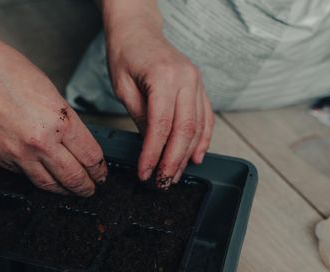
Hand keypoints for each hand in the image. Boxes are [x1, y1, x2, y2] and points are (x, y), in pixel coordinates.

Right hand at [0, 47, 106, 195]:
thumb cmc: (3, 69)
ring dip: (63, 190)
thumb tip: (74, 139)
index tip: (101, 173)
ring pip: (48, 184)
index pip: (90, 157)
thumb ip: (64, 119)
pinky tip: (42, 174)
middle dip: (86, 187)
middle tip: (91, 189)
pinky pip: (23, 175)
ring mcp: (18, 154)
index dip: (99, 170)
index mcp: (60, 121)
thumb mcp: (49, 91)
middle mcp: (40, 143)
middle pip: (73, 178)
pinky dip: (36, 177)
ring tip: (70, 190)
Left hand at [105, 15, 213, 187]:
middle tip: (162, 182)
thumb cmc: (125, 55)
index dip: (153, 154)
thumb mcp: (123, 87)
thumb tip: (153, 147)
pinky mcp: (200, 87)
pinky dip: (203, 140)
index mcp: (164, 77)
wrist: (139, 31)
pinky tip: (196, 157)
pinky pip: (206, 118)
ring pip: (198, 127)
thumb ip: (141, 117)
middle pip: (184, 130)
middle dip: (173, 161)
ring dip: (187, 155)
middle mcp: (186, 79)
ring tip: (175, 176)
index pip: (161, 126)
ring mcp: (197, 82)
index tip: (145, 173)